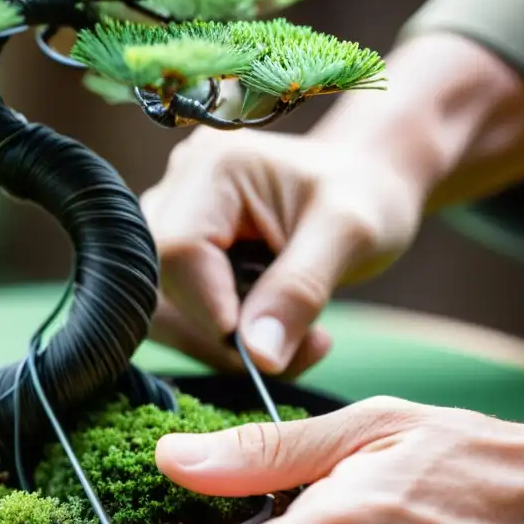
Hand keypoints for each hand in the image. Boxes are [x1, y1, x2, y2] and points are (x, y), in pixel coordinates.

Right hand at [142, 126, 424, 377]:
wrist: (362, 183)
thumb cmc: (365, 194)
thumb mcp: (350, 236)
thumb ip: (299, 291)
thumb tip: (258, 356)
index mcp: (215, 166)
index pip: (178, 249)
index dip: (208, 308)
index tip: (262, 347)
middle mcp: (177, 186)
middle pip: (159, 283)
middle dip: (216, 336)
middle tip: (287, 353)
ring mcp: (169, 218)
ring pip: (159, 306)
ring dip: (217, 345)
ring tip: (290, 342)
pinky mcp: (174, 250)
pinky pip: (174, 311)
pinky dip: (217, 339)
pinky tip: (267, 333)